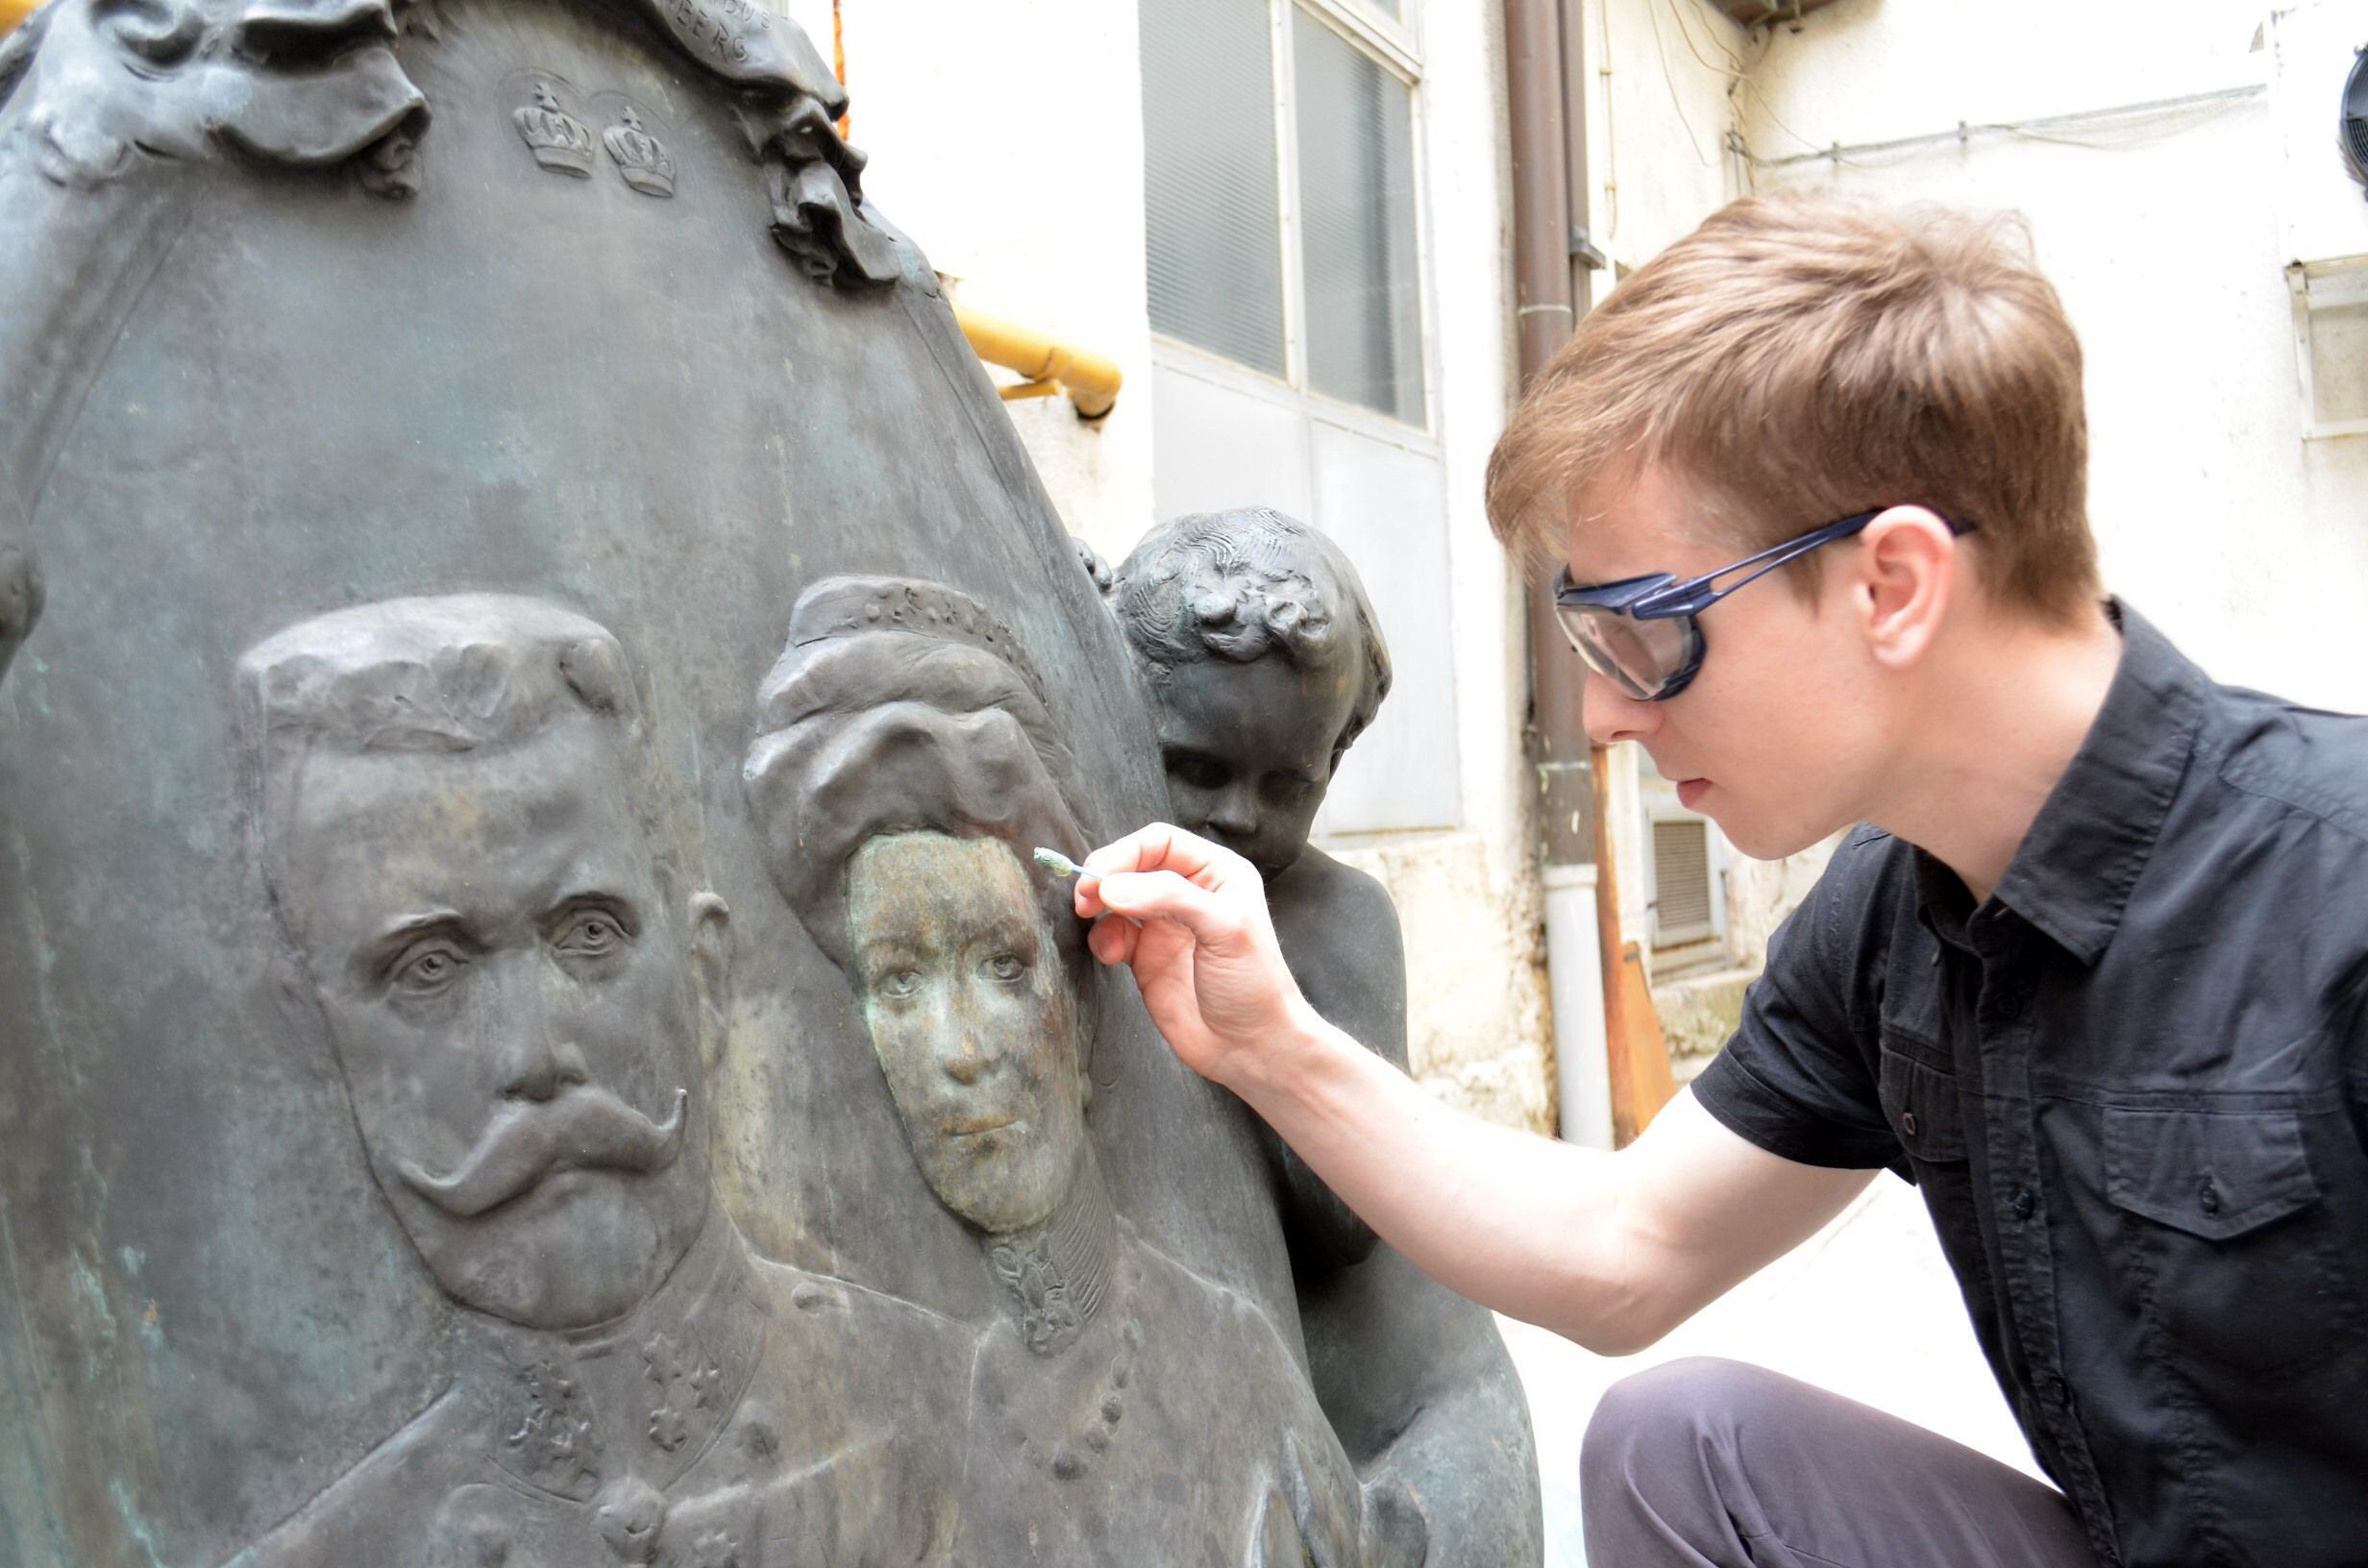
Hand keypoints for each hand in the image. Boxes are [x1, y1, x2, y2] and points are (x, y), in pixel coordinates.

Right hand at [1073, 823, 1314, 1090]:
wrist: (1251, 1048)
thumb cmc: (1254, 985)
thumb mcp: (1224, 929)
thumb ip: (1170, 898)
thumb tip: (1111, 886)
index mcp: (1217, 873)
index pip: (1160, 842)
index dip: (1126, 853)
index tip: (1101, 876)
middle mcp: (1189, 893)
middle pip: (1133, 865)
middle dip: (1105, 876)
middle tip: (1085, 897)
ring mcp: (1165, 925)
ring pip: (1117, 898)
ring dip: (1098, 906)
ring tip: (1090, 919)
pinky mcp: (1146, 957)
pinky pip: (1112, 934)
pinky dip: (1102, 939)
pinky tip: (1110, 955)